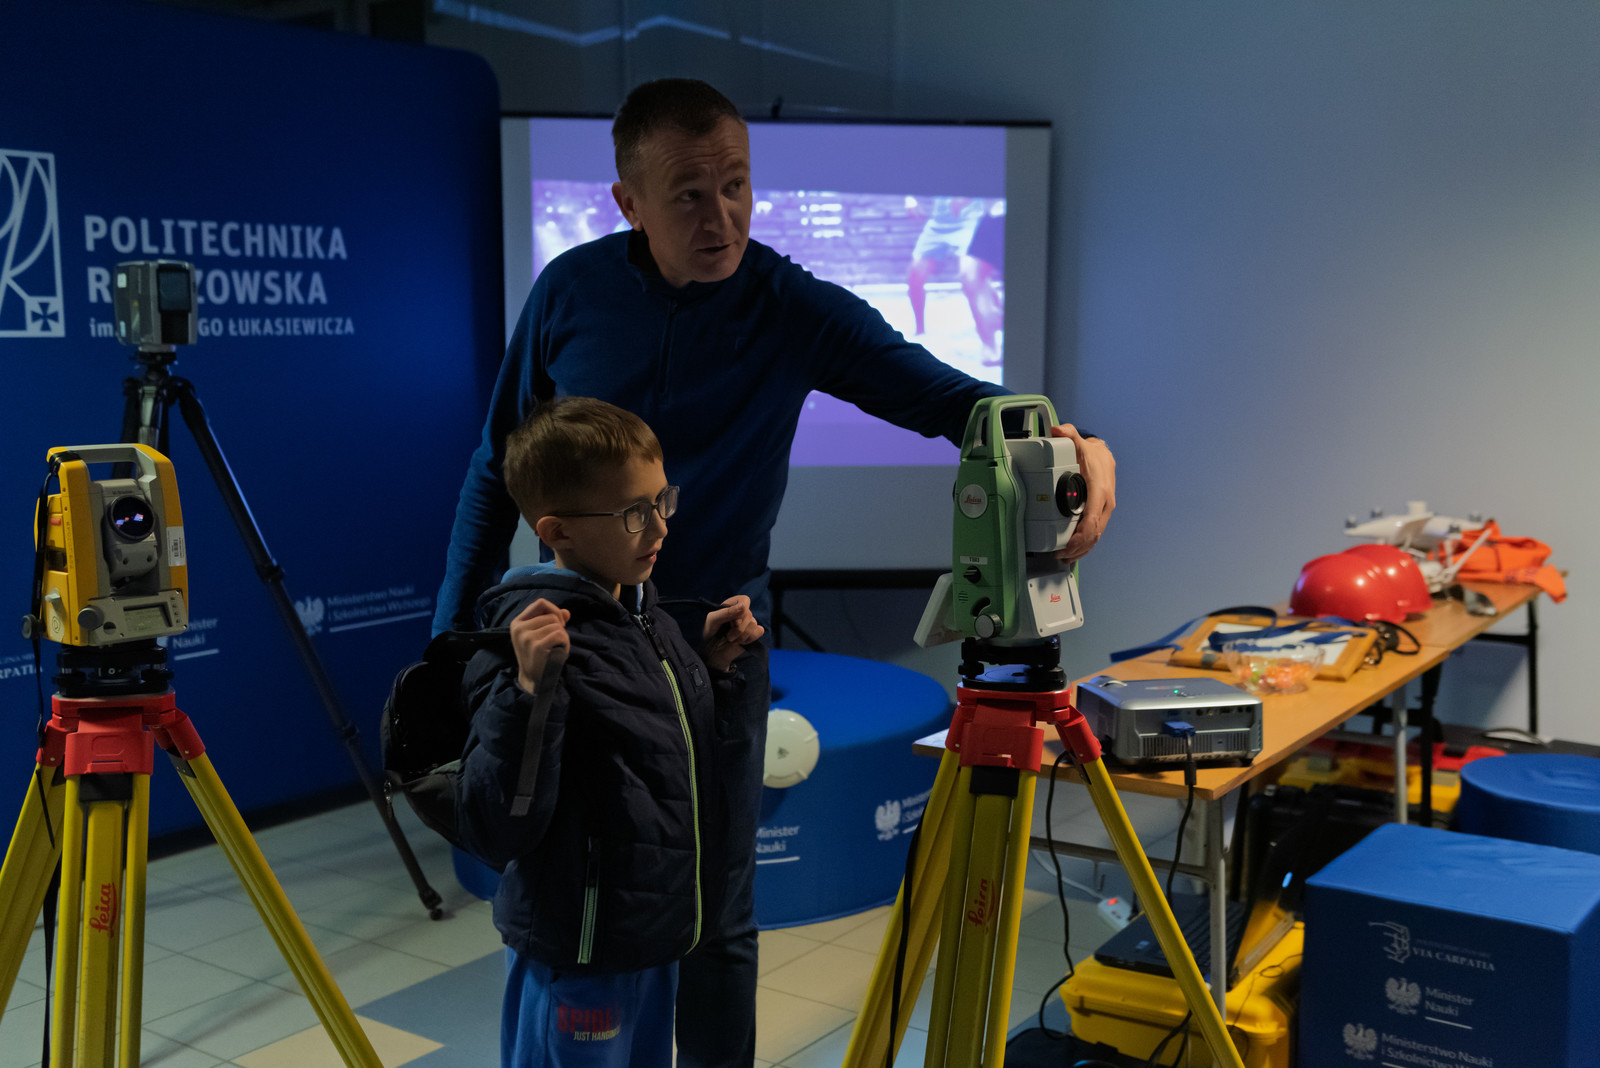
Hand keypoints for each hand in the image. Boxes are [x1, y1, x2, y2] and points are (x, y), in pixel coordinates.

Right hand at [510, 598, 570, 694]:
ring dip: (562, 637)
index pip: (540, 603)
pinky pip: (559, 635)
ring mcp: (526, 637)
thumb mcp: (543, 636)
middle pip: (551, 615)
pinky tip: (558, 651)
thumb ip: (553, 621)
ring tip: (555, 648)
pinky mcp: (536, 646)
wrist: (535, 680)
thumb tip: (566, 612)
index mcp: (518, 623)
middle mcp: (519, 628)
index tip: (559, 623)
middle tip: (556, 642)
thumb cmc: (540, 656)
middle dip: (560, 627)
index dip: (554, 610)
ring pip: (556, 625)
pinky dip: (564, 643)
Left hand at [701, 595, 764, 673]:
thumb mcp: (712, 620)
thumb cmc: (709, 633)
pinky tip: (739, 641)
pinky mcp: (752, 634)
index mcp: (732, 604)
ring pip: (753, 624)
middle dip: (737, 628)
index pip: (744, 601)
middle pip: (749, 615)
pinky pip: (759, 631)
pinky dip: (749, 638)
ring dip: (740, 635)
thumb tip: (743, 606)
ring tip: (731, 639)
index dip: (740, 612)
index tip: (731, 622)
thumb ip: (726, 612)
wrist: (712, 652)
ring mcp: (748, 623)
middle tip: (727, 635)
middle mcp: (741, 612)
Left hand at [1050, 423, 1115, 560]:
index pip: (1092, 520)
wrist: (1103, 456)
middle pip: (1094, 533)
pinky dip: (1086, 545)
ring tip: (1065, 558)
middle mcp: (1105, 503)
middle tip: (1061, 555)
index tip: (1067, 545)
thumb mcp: (1079, 442)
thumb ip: (1068, 434)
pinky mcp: (1101, 514)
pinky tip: (1074, 552)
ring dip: (1082, 550)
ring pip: (1096, 536)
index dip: (1080, 536)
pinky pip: (1095, 533)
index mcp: (1100, 491)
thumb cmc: (1091, 454)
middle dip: (1078, 548)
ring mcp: (1104, 510)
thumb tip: (1058, 429)